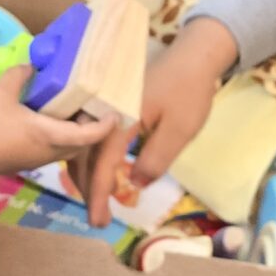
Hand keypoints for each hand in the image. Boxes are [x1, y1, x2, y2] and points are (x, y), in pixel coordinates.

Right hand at [0, 69, 116, 218]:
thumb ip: (18, 75)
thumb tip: (31, 64)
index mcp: (48, 135)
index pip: (87, 134)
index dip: (105, 125)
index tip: (115, 113)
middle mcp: (51, 151)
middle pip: (84, 142)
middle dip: (93, 126)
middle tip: (93, 104)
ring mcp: (42, 160)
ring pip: (71, 147)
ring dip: (78, 132)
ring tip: (74, 108)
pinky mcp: (32, 161)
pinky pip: (57, 149)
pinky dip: (63, 135)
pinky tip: (53, 118)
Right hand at [78, 16, 237, 226]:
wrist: (194, 55)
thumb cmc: (189, 91)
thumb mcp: (180, 130)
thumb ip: (156, 158)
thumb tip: (134, 185)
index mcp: (118, 116)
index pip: (100, 162)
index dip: (97, 194)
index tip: (97, 220)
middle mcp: (102, 110)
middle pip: (82, 155)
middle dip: (88, 189)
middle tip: (98, 218)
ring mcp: (103, 106)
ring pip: (84, 145)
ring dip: (87, 174)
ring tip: (99, 201)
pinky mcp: (108, 105)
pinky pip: (93, 135)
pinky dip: (93, 158)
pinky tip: (102, 173)